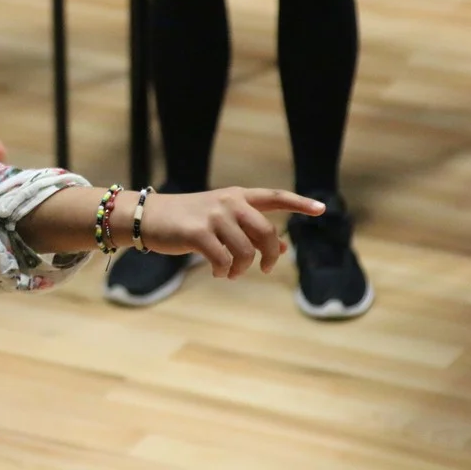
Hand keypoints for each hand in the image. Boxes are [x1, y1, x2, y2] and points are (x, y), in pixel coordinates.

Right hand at [141, 188, 324, 278]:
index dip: (299, 203)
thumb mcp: (221, 219)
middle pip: (266, 231)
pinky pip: (223, 260)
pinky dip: (224, 271)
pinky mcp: (198, 232)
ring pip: (245, 251)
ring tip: (231, 273)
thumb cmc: (187, 219)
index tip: (321, 210)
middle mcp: (229, 202)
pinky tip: (217, 272)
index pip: (275, 197)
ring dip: (242, 268)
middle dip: (270, 255)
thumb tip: (284, 246)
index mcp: (237, 196)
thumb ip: (249, 229)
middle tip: (266, 269)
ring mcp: (213, 216)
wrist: (149, 216)